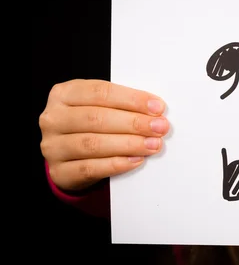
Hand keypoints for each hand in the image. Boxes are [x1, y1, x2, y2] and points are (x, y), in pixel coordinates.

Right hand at [39, 79, 169, 190]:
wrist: (71, 159)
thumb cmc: (92, 126)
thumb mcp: (101, 108)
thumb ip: (122, 106)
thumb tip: (156, 110)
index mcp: (64, 93)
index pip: (100, 92)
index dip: (132, 99)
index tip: (157, 107)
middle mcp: (53, 118)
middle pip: (97, 118)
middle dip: (134, 122)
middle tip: (160, 127)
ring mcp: (52, 146)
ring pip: (93, 144)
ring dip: (129, 144)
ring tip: (154, 144)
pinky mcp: (59, 172)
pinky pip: (90, 168)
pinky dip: (117, 164)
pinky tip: (137, 160)